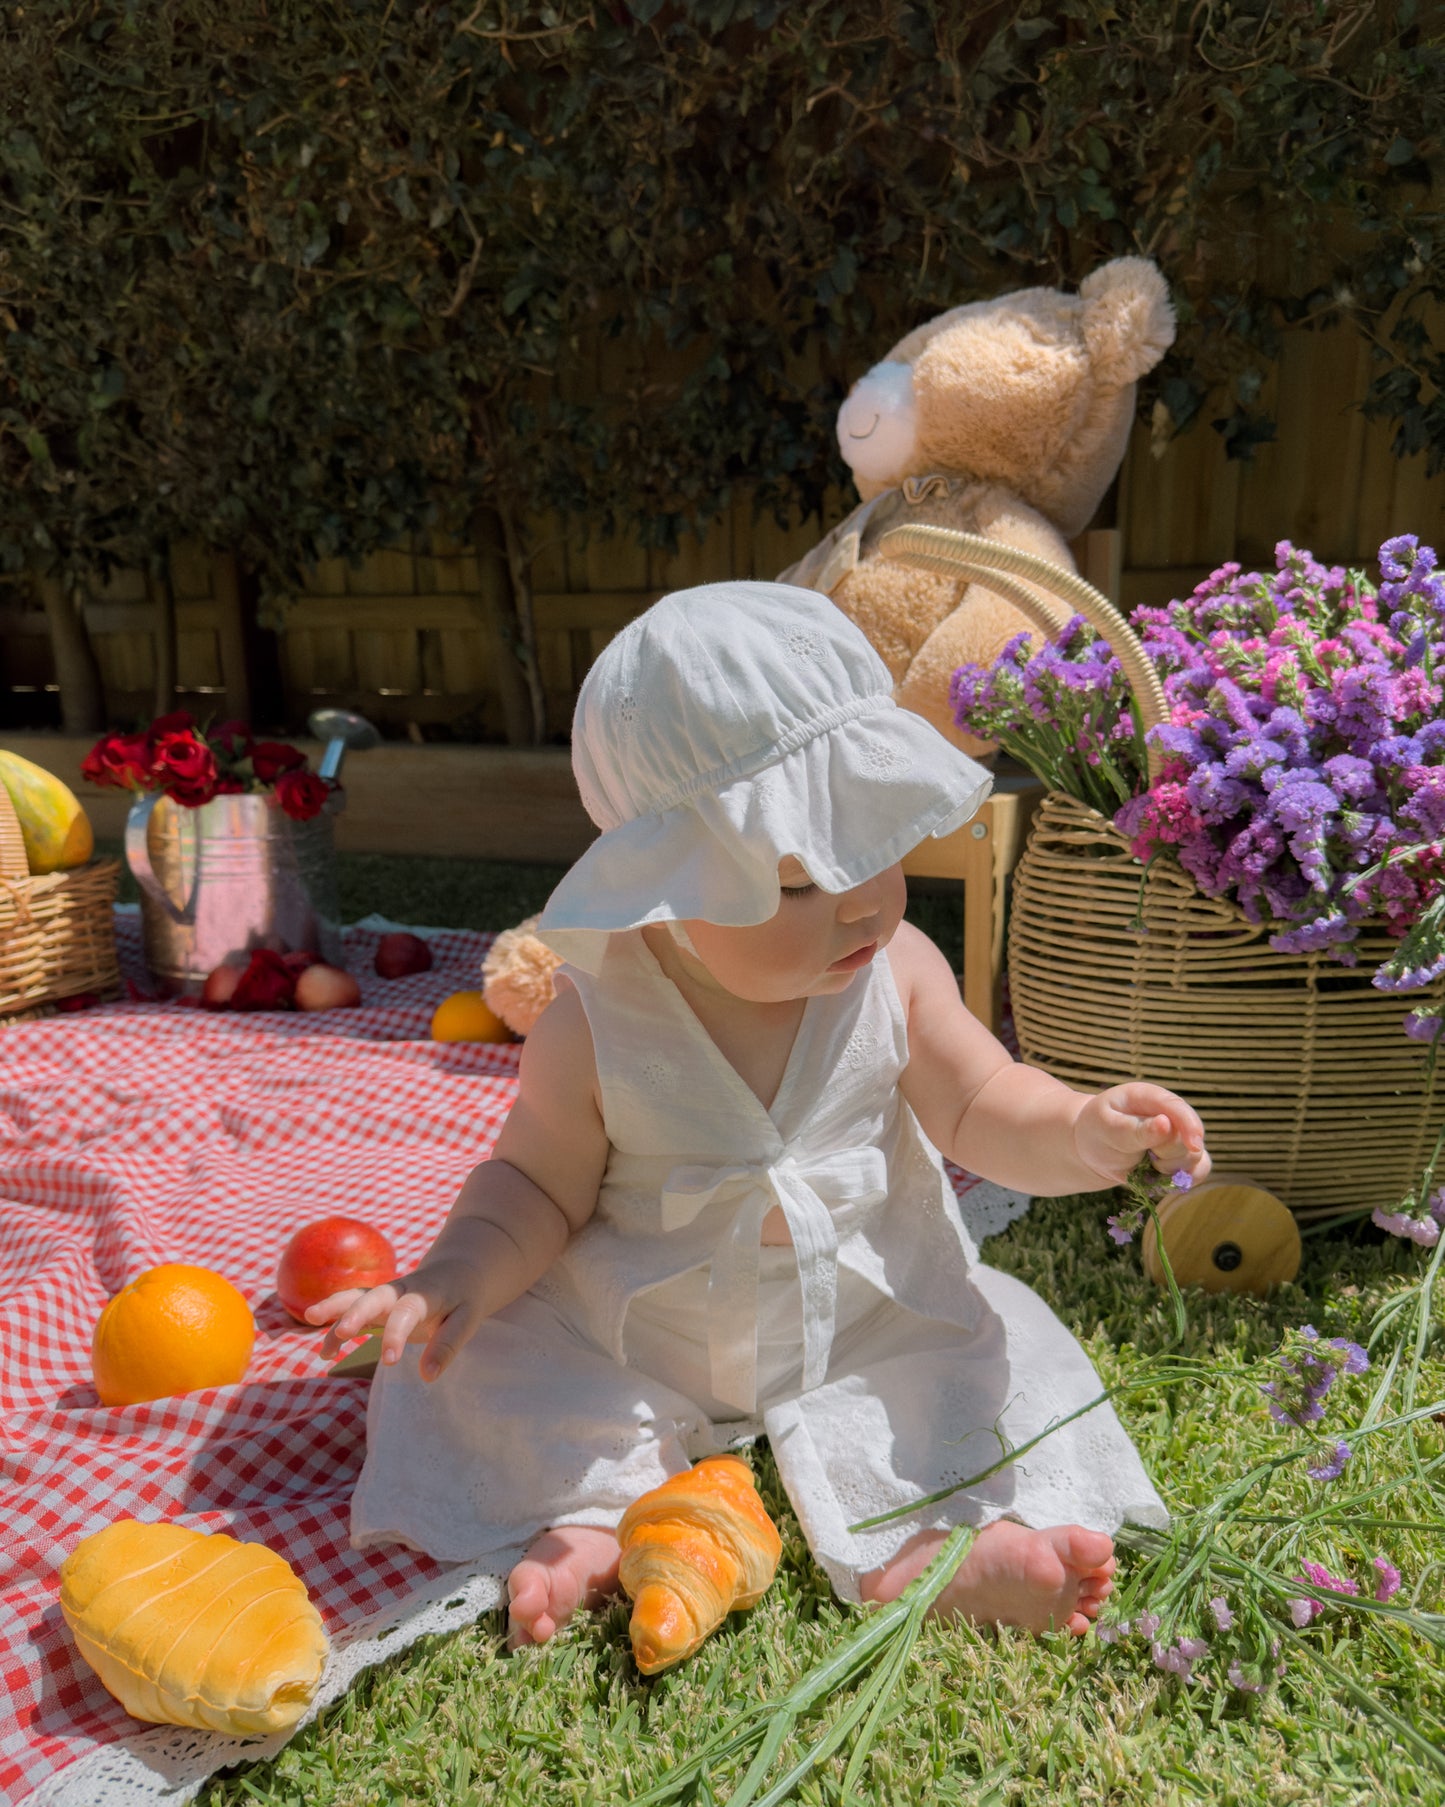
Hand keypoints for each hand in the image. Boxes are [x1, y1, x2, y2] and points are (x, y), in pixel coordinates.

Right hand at [307, 1255, 486, 1381]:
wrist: (459, 1270)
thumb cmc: (465, 1298)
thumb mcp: (467, 1319)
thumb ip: (447, 1345)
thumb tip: (428, 1376)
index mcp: (424, 1295)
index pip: (406, 1313)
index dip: (396, 1335)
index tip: (390, 1361)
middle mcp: (399, 1291)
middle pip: (372, 1297)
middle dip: (354, 1313)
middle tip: (341, 1331)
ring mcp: (385, 1296)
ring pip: (355, 1298)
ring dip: (334, 1310)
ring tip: (311, 1322)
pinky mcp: (377, 1305)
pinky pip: (352, 1312)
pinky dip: (336, 1328)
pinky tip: (326, 1353)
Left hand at [1072, 1082, 1209, 1188]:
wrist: (1094, 1149)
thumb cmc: (1097, 1131)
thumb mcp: (1106, 1128)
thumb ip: (1134, 1129)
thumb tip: (1166, 1124)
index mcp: (1149, 1097)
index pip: (1176, 1107)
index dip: (1189, 1124)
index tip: (1192, 1145)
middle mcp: (1170, 1114)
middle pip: (1189, 1138)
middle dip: (1168, 1154)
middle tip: (1144, 1155)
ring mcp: (1179, 1136)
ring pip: (1196, 1158)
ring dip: (1171, 1169)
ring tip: (1146, 1164)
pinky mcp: (1182, 1157)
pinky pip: (1198, 1171)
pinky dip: (1183, 1181)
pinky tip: (1161, 1178)